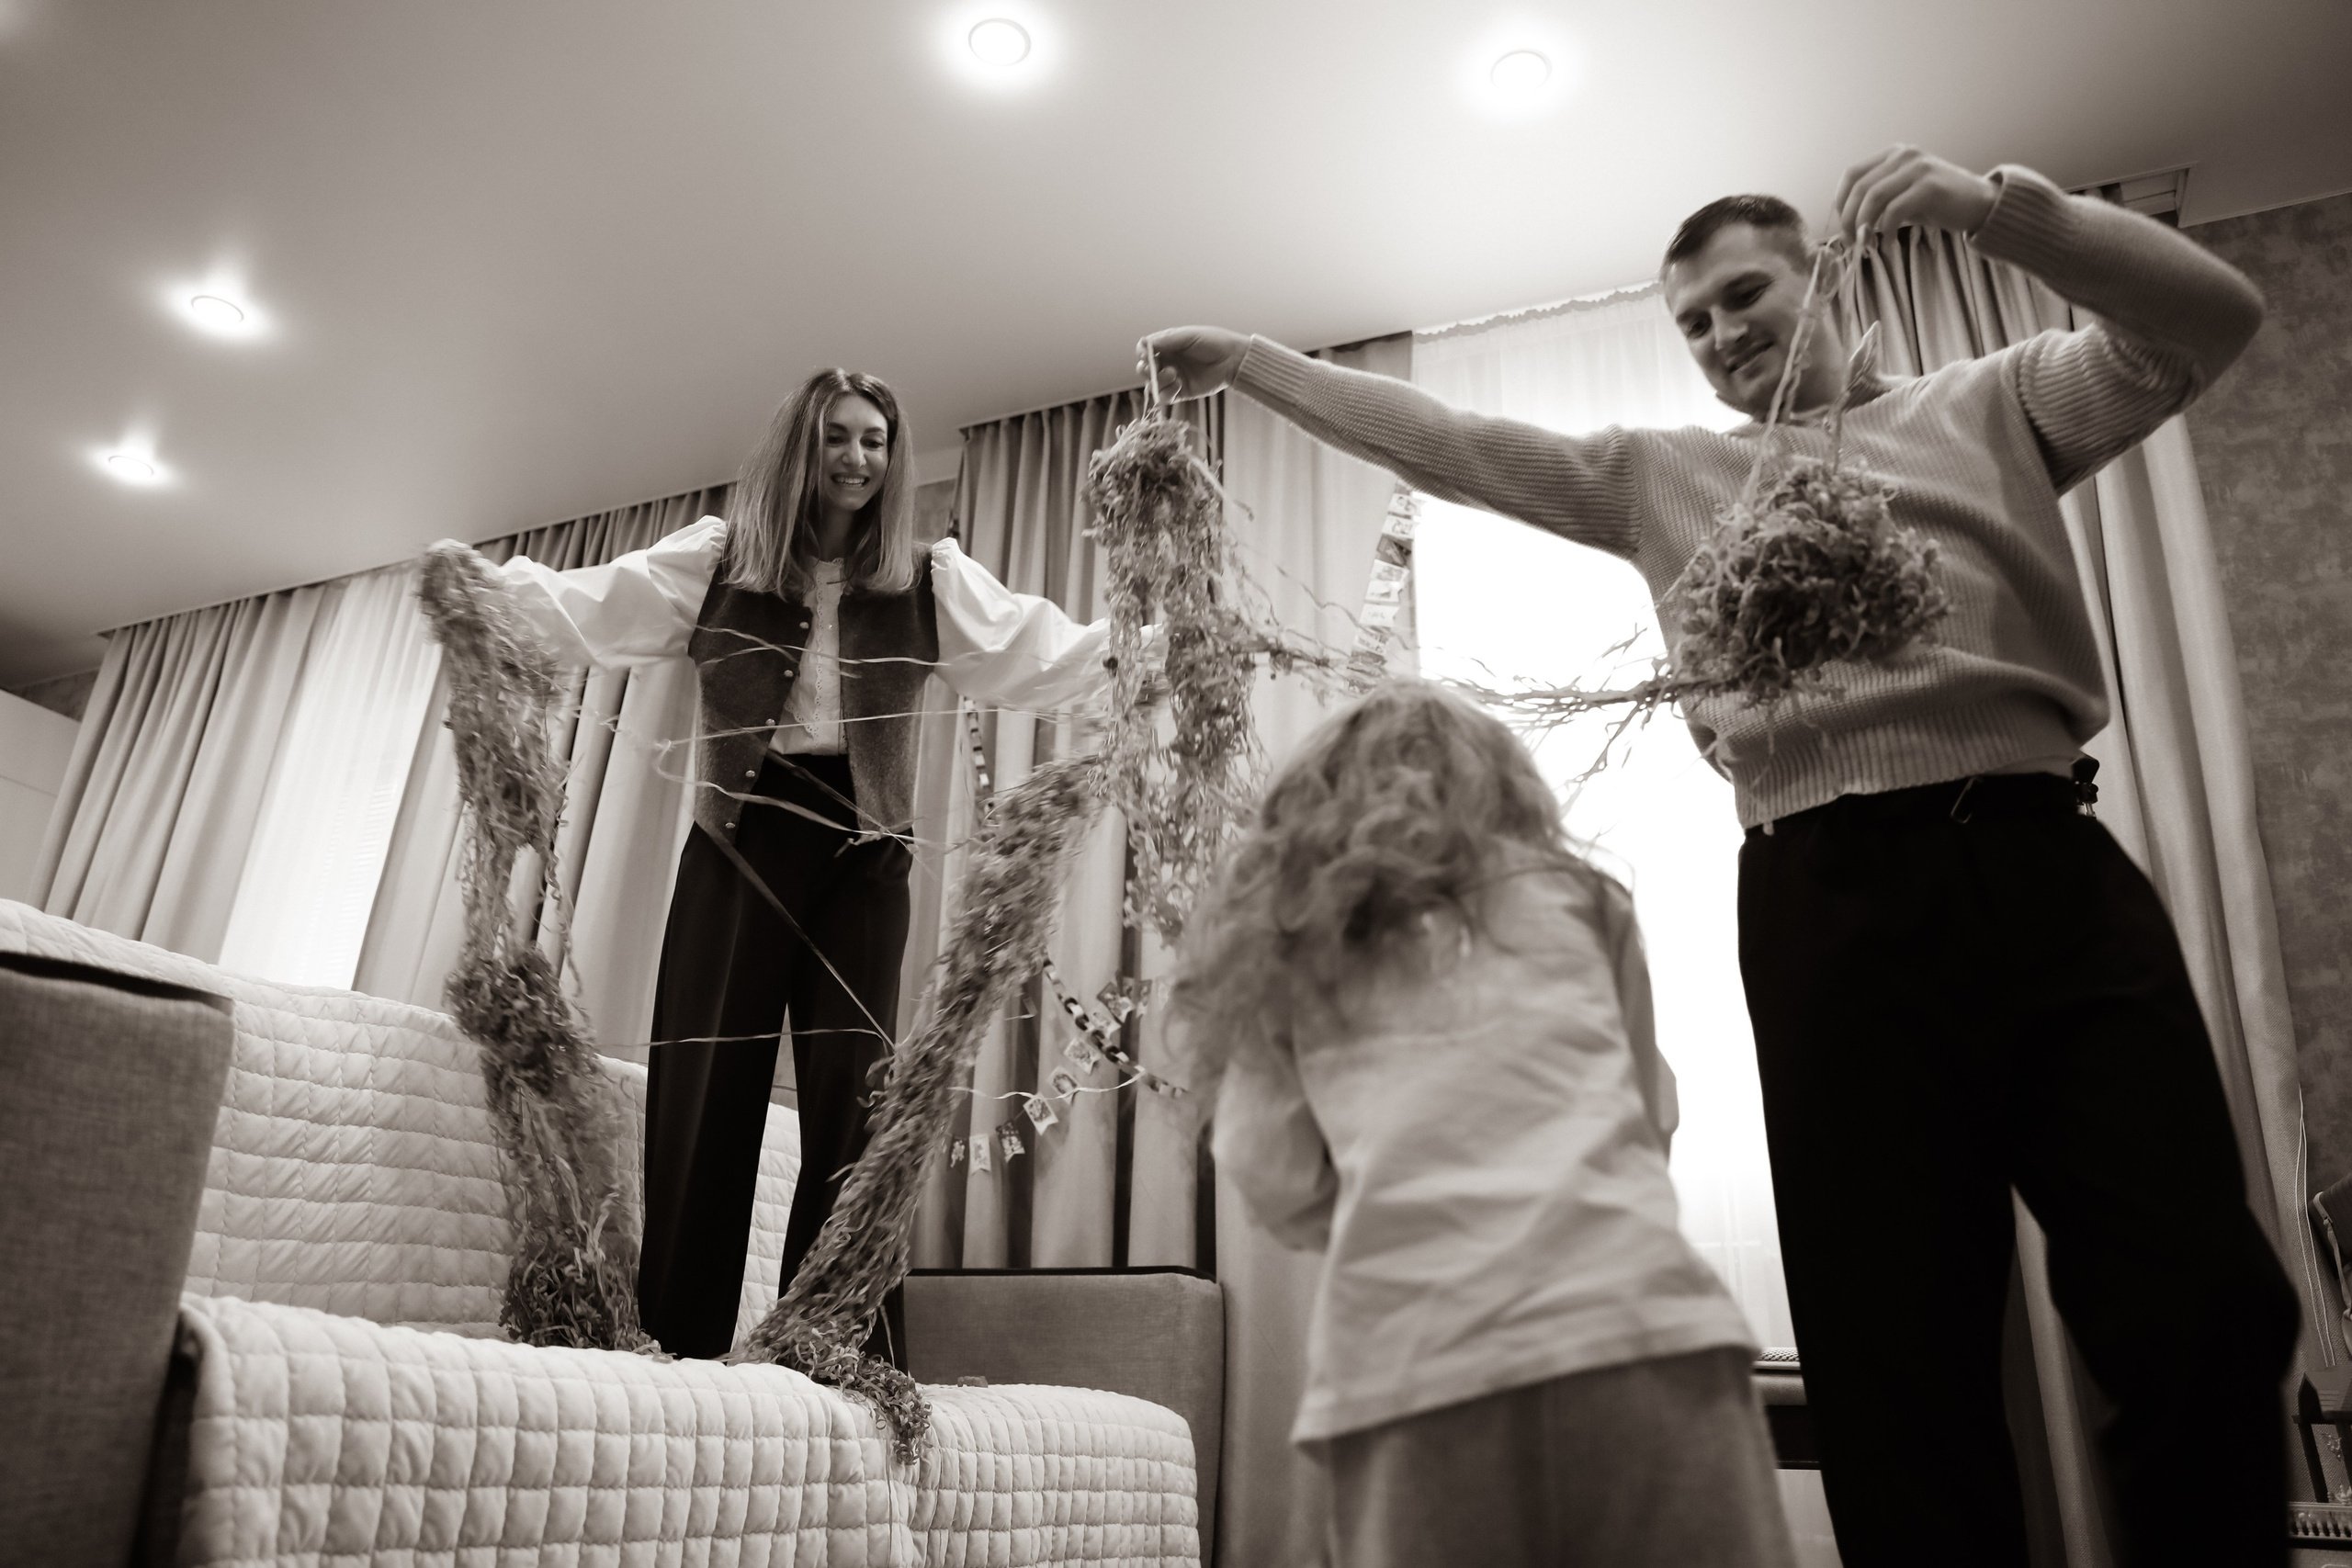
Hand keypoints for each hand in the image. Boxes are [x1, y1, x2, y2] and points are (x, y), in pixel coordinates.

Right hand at [1137, 326, 1248, 401]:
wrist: (1233, 360)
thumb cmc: (1213, 342)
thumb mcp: (1189, 336)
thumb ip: (1167, 340)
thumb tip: (1143, 343)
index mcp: (1167, 346)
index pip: (1144, 350)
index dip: (1142, 353)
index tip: (1145, 354)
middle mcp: (1167, 362)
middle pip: (1145, 369)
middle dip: (1146, 369)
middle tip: (1154, 368)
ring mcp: (1173, 378)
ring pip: (1153, 384)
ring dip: (1157, 381)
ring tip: (1173, 374)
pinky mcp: (1181, 393)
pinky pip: (1165, 397)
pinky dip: (1166, 393)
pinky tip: (1178, 384)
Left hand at [1834, 145, 1997, 242]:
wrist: (1981, 204)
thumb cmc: (1939, 203)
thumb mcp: (1903, 195)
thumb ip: (1878, 199)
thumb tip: (1848, 221)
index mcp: (1893, 154)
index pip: (1852, 174)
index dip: (1841, 202)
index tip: (1844, 226)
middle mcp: (1903, 155)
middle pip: (1859, 187)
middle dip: (1849, 219)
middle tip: (1852, 242)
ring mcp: (1918, 168)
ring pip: (1873, 197)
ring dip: (1864, 225)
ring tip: (1867, 244)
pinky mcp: (1930, 186)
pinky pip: (1894, 210)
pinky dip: (1886, 231)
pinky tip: (1889, 244)